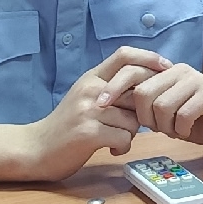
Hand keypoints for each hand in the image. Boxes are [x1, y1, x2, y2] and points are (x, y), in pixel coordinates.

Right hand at [23, 47, 161, 178]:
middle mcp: (91, 89)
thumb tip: (149, 84)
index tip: (167, 67)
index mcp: (91, 77)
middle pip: (138, 92)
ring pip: (135, 119)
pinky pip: (125, 137)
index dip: (149, 58)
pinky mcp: (88, 132)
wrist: (35, 149)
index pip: (124, 55)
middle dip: (143, 112)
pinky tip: (111, 148)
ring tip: (114, 138)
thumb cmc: (67, 126)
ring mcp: (89, 110)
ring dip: (131, 133)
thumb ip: (112, 89)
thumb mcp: (87, 98)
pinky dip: (123, 146)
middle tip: (131, 125)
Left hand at [98, 55, 202, 146]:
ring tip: (175, 130)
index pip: (131, 73)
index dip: (114, 88)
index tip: (99, 105)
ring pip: (162, 106)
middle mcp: (179, 70)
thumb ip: (142, 103)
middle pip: (143, 92)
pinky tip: (188, 131)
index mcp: (165, 70)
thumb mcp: (162, 110)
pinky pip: (182, 115)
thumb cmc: (192, 119)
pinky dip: (181, 130)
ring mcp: (196, 80)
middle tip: (157, 128)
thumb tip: (109, 103)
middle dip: (145, 118)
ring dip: (165, 126)